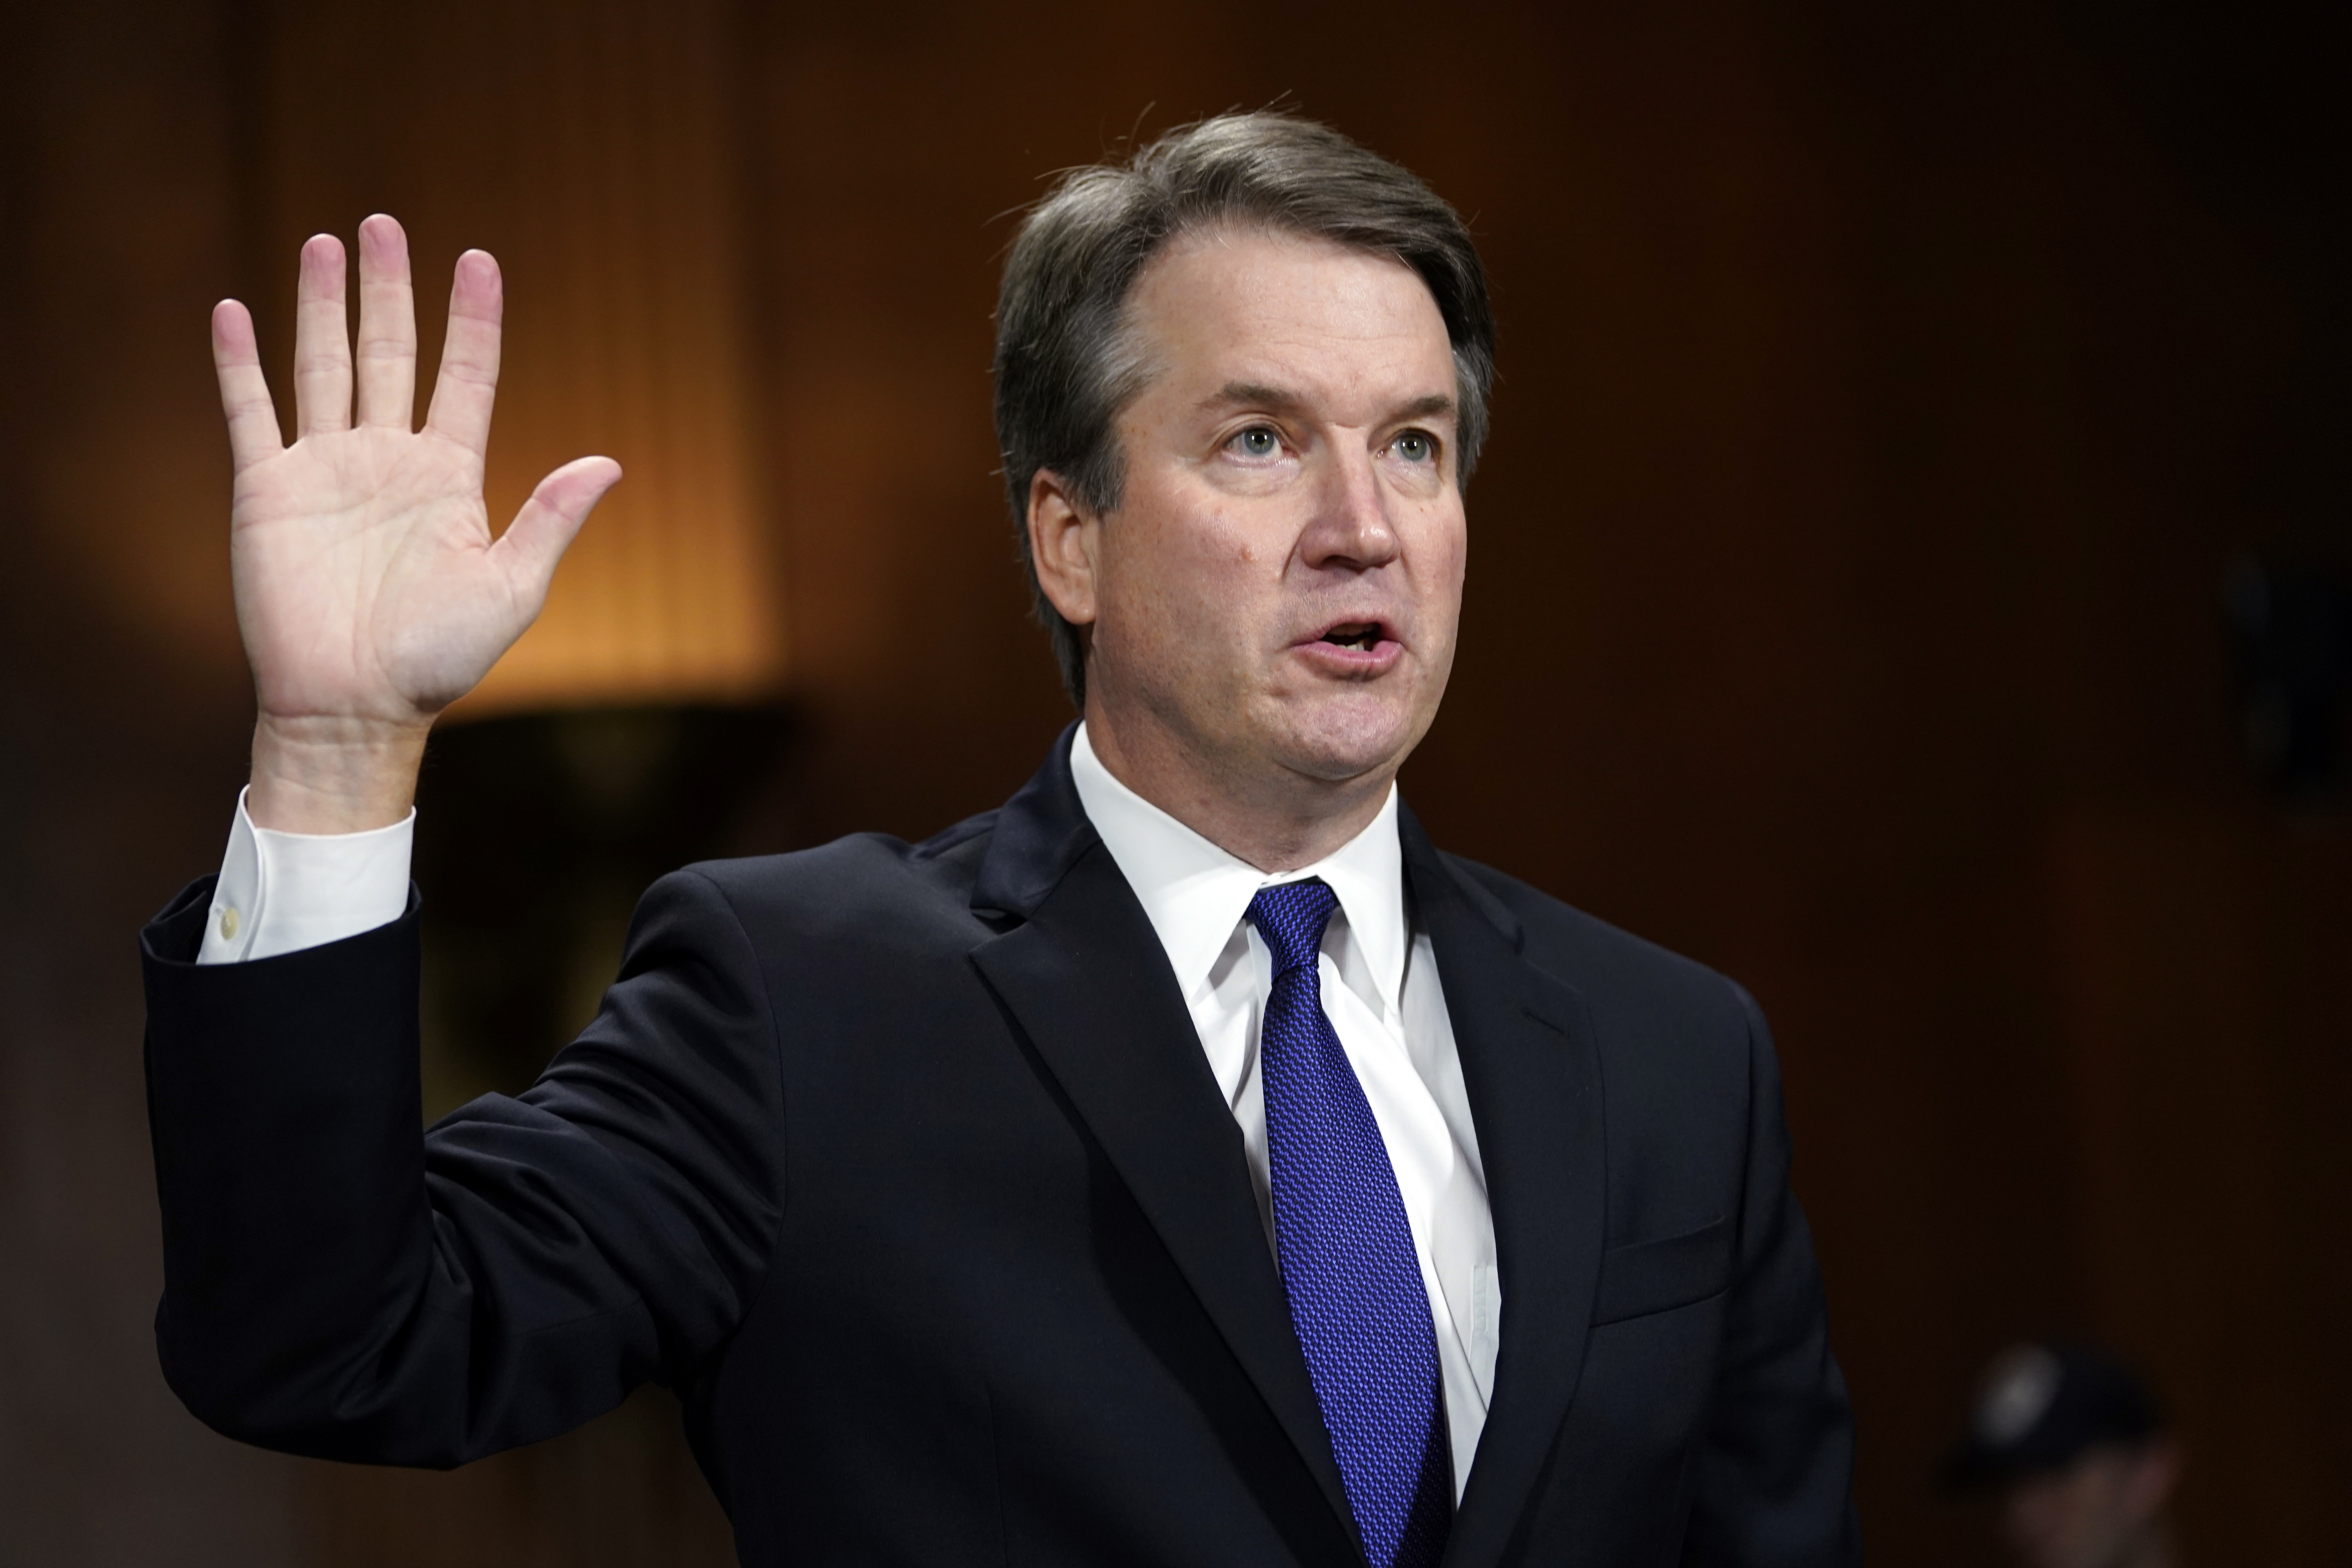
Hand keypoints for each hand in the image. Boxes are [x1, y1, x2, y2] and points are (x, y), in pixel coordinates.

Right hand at [213, 215, 619, 830]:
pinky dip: (241, 363)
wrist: (356, 704)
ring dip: (322, 305)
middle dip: (387, 289)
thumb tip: (610, 462)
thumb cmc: (438, 660)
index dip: (473, 319)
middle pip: (390, 353)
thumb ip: (552, 520)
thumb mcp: (511, 589)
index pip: (465, 376)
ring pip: (325, 366)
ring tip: (326, 244)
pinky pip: (251, 412)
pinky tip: (236, 313)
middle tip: (383, 223)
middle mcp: (388, 460)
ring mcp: (326, 469)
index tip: (480, 259)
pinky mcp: (267, 490)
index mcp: (449, 477)